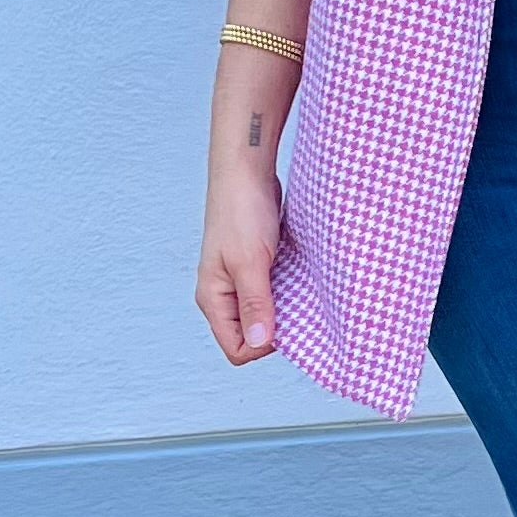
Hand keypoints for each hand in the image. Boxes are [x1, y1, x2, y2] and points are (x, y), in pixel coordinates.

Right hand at [195, 166, 283, 364]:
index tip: (288, 319)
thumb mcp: (250, 261)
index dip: (265, 344)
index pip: (238, 348)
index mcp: (213, 299)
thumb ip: (255, 303)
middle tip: (301, 305)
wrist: (246, 168)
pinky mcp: (257, 262)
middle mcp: (224, 293)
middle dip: (277, 327)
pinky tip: (302, 276)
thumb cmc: (242, 210)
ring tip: (303, 288)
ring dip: (285, 306)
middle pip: (252, 334)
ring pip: (265, 310)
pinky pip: (274, 289)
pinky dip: (288, 287)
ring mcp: (240, 277)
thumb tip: (261, 344)